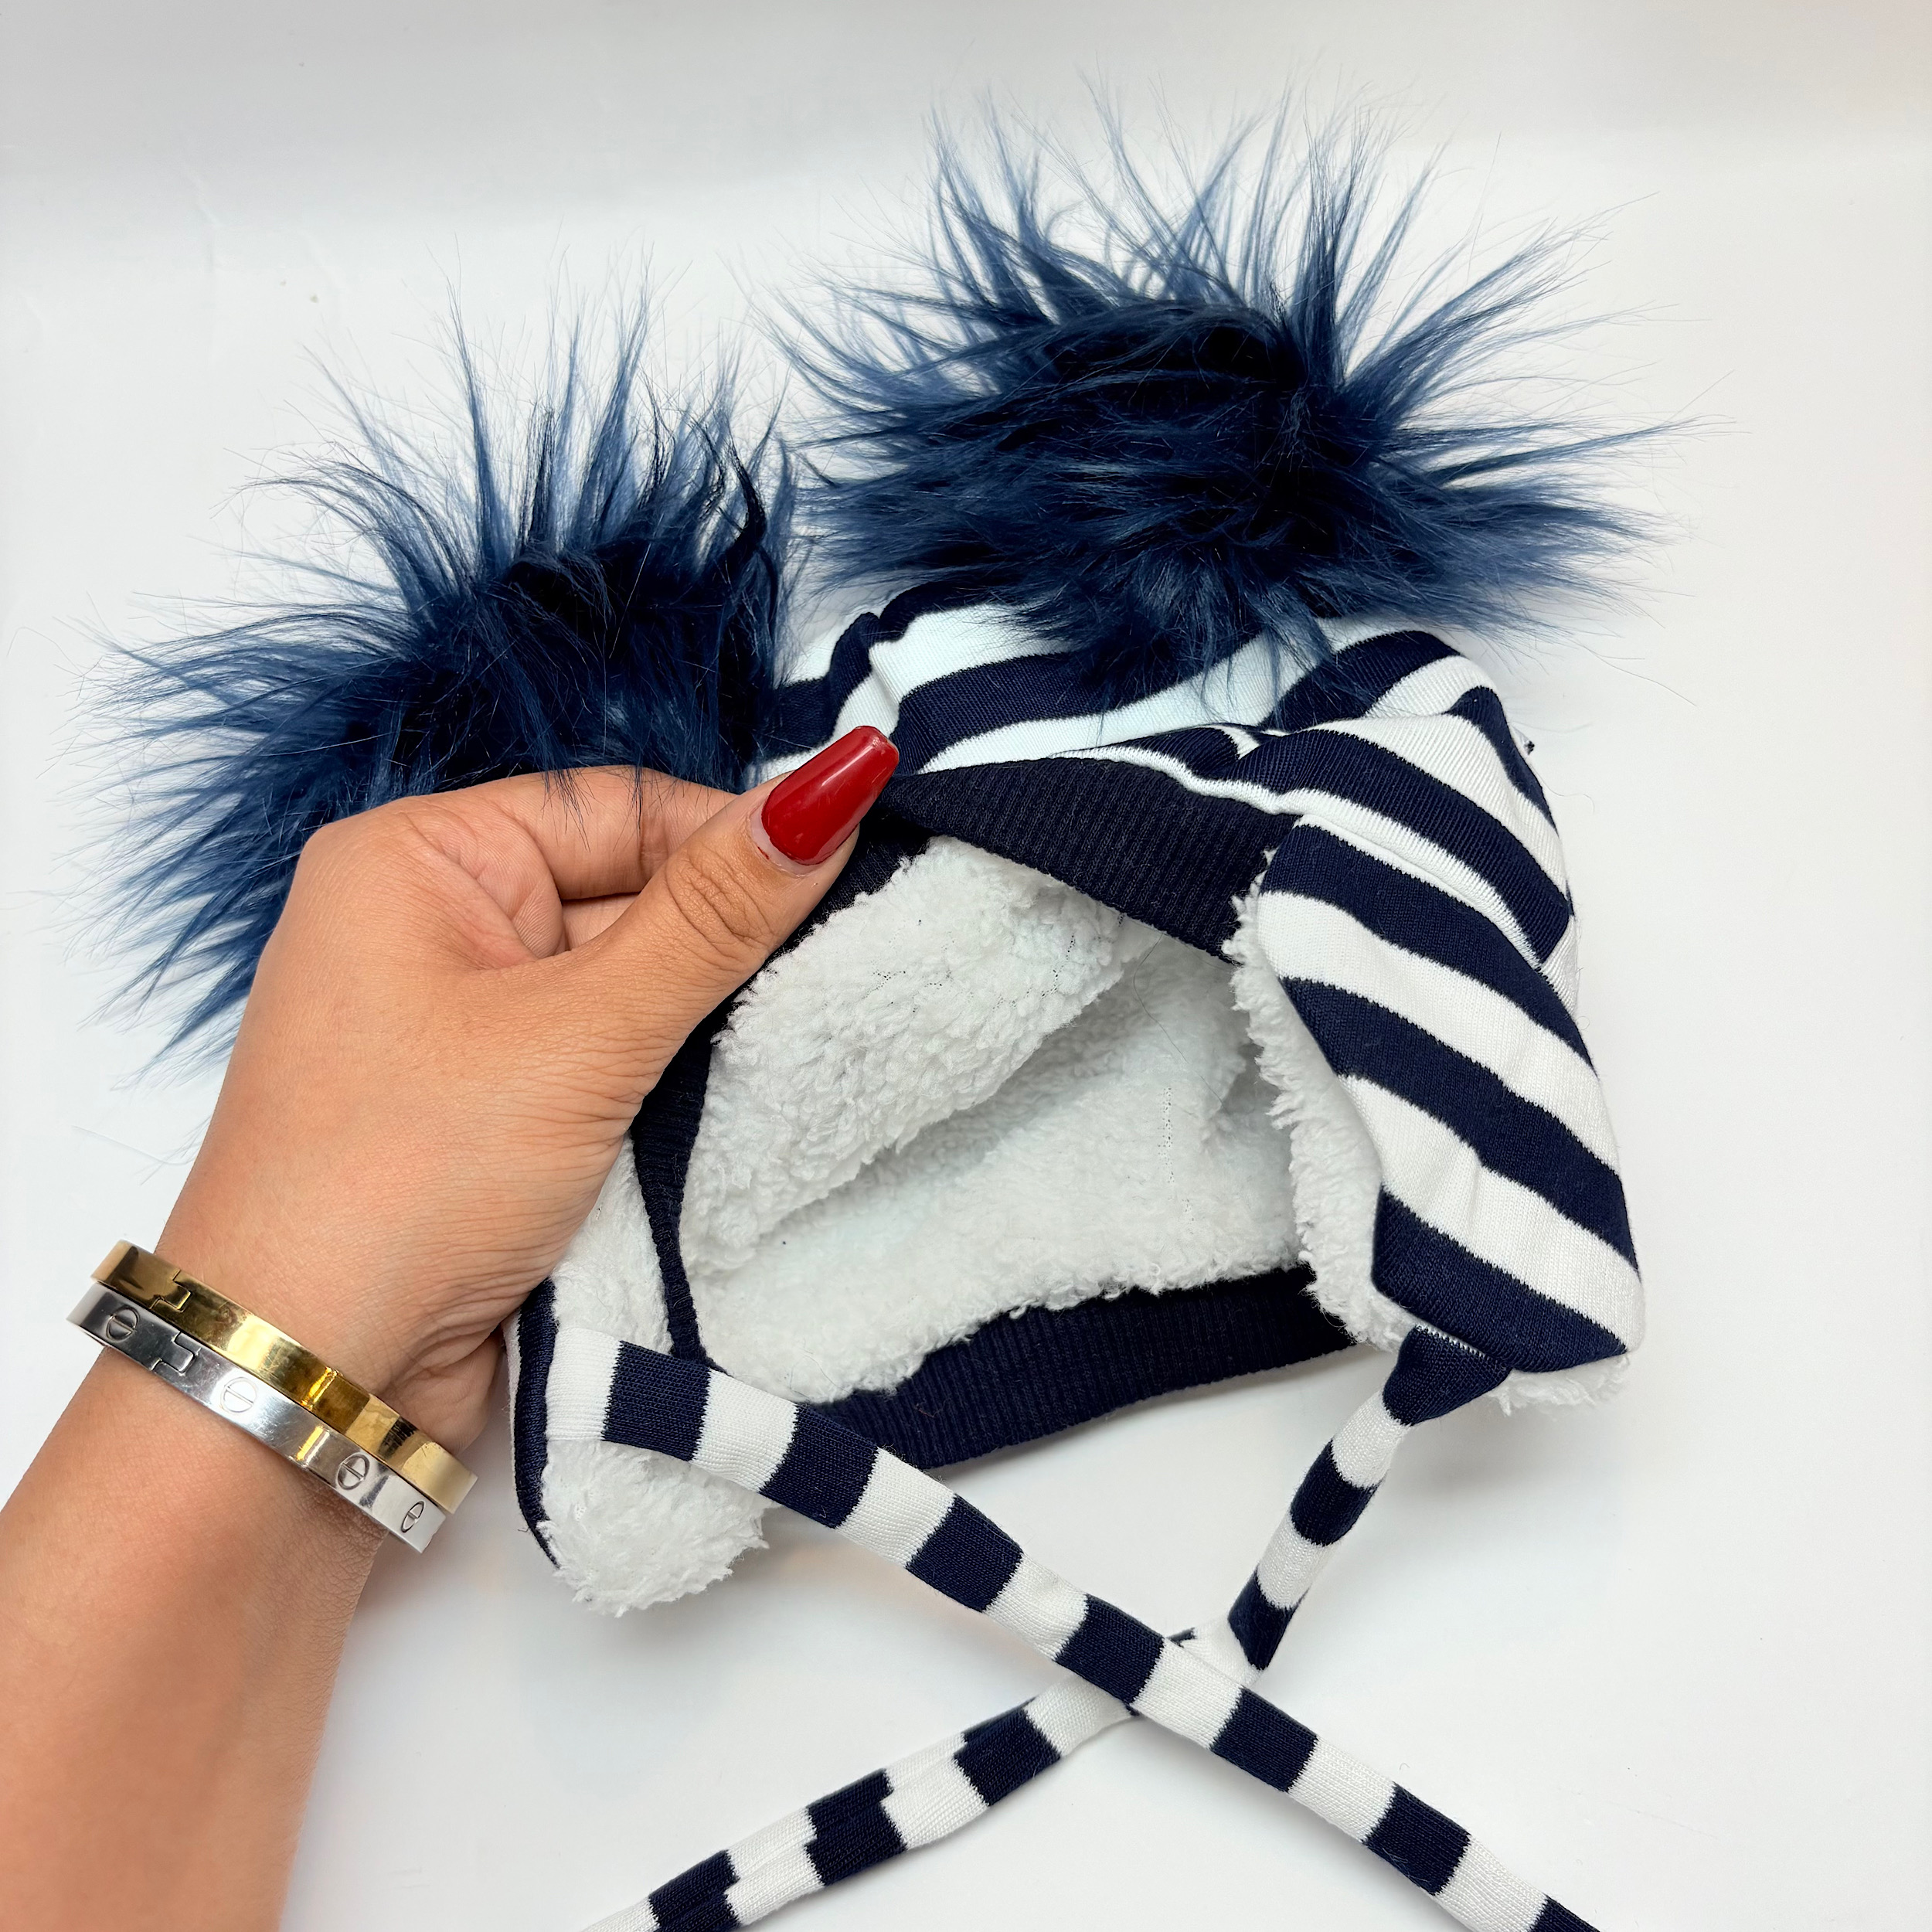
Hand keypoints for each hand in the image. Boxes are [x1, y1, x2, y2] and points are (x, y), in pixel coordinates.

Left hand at [154, 728, 897, 1452]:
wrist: (313, 1386)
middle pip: (632, 893)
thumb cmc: (406, 1177)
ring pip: (637, 989)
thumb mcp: (579, 1032)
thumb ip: (715, 915)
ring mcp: (469, 1029)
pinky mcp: (505, 1116)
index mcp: (417, 861)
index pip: (617, 806)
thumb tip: (837, 782)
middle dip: (731, 939)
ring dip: (715, 1022)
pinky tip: (757, 1099)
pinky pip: (619, 1065)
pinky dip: (683, 1083)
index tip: (852, 870)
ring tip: (813, 1034)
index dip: (732, 839)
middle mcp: (437, 929)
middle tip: (848, 963)